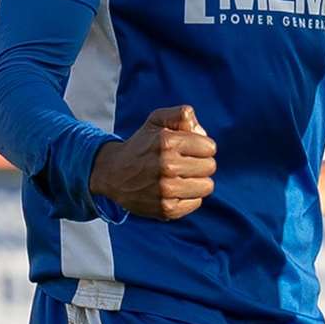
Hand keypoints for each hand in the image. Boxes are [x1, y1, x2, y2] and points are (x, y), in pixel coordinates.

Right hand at [89, 105, 216, 220]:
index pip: (210, 148)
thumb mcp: (156, 120)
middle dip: (201, 163)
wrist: (113, 174)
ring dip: (197, 181)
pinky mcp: (166, 209)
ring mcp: (166, 190)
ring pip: (207, 186)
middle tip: (185, 163)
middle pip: (210, 167)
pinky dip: (189, 197)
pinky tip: (175, 190)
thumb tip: (201, 131)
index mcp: (167, 142)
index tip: (188, 149)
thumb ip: (182, 114)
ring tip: (181, 177)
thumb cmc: (142, 145)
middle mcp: (166, 166)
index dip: (202, 147)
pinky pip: (196, 203)